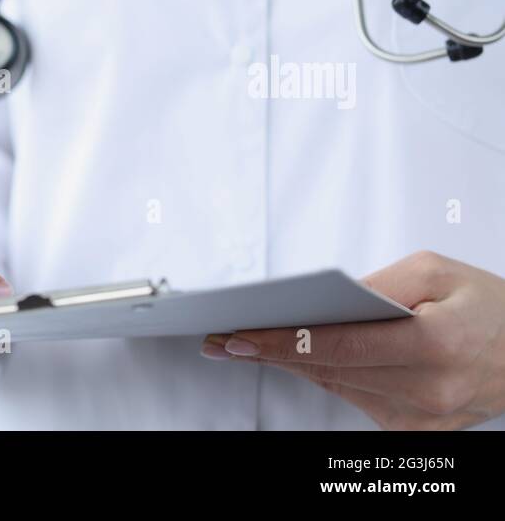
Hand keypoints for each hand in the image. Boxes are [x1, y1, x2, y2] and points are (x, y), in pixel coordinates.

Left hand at [201, 251, 504, 429]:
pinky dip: (330, 375)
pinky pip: (356, 398)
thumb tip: (324, 302)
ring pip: (337, 386)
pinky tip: (300, 359)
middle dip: (273, 352)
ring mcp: (420, 417)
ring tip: (247, 345)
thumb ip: (378, 282)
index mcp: (438, 344)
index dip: (282, 342)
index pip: (339, 346)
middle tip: (223, 340)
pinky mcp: (413, 430)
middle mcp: (428, 389)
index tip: (239, 338)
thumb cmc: (488, 307)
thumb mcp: (437, 271)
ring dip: (293, 365)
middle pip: (328, 369)